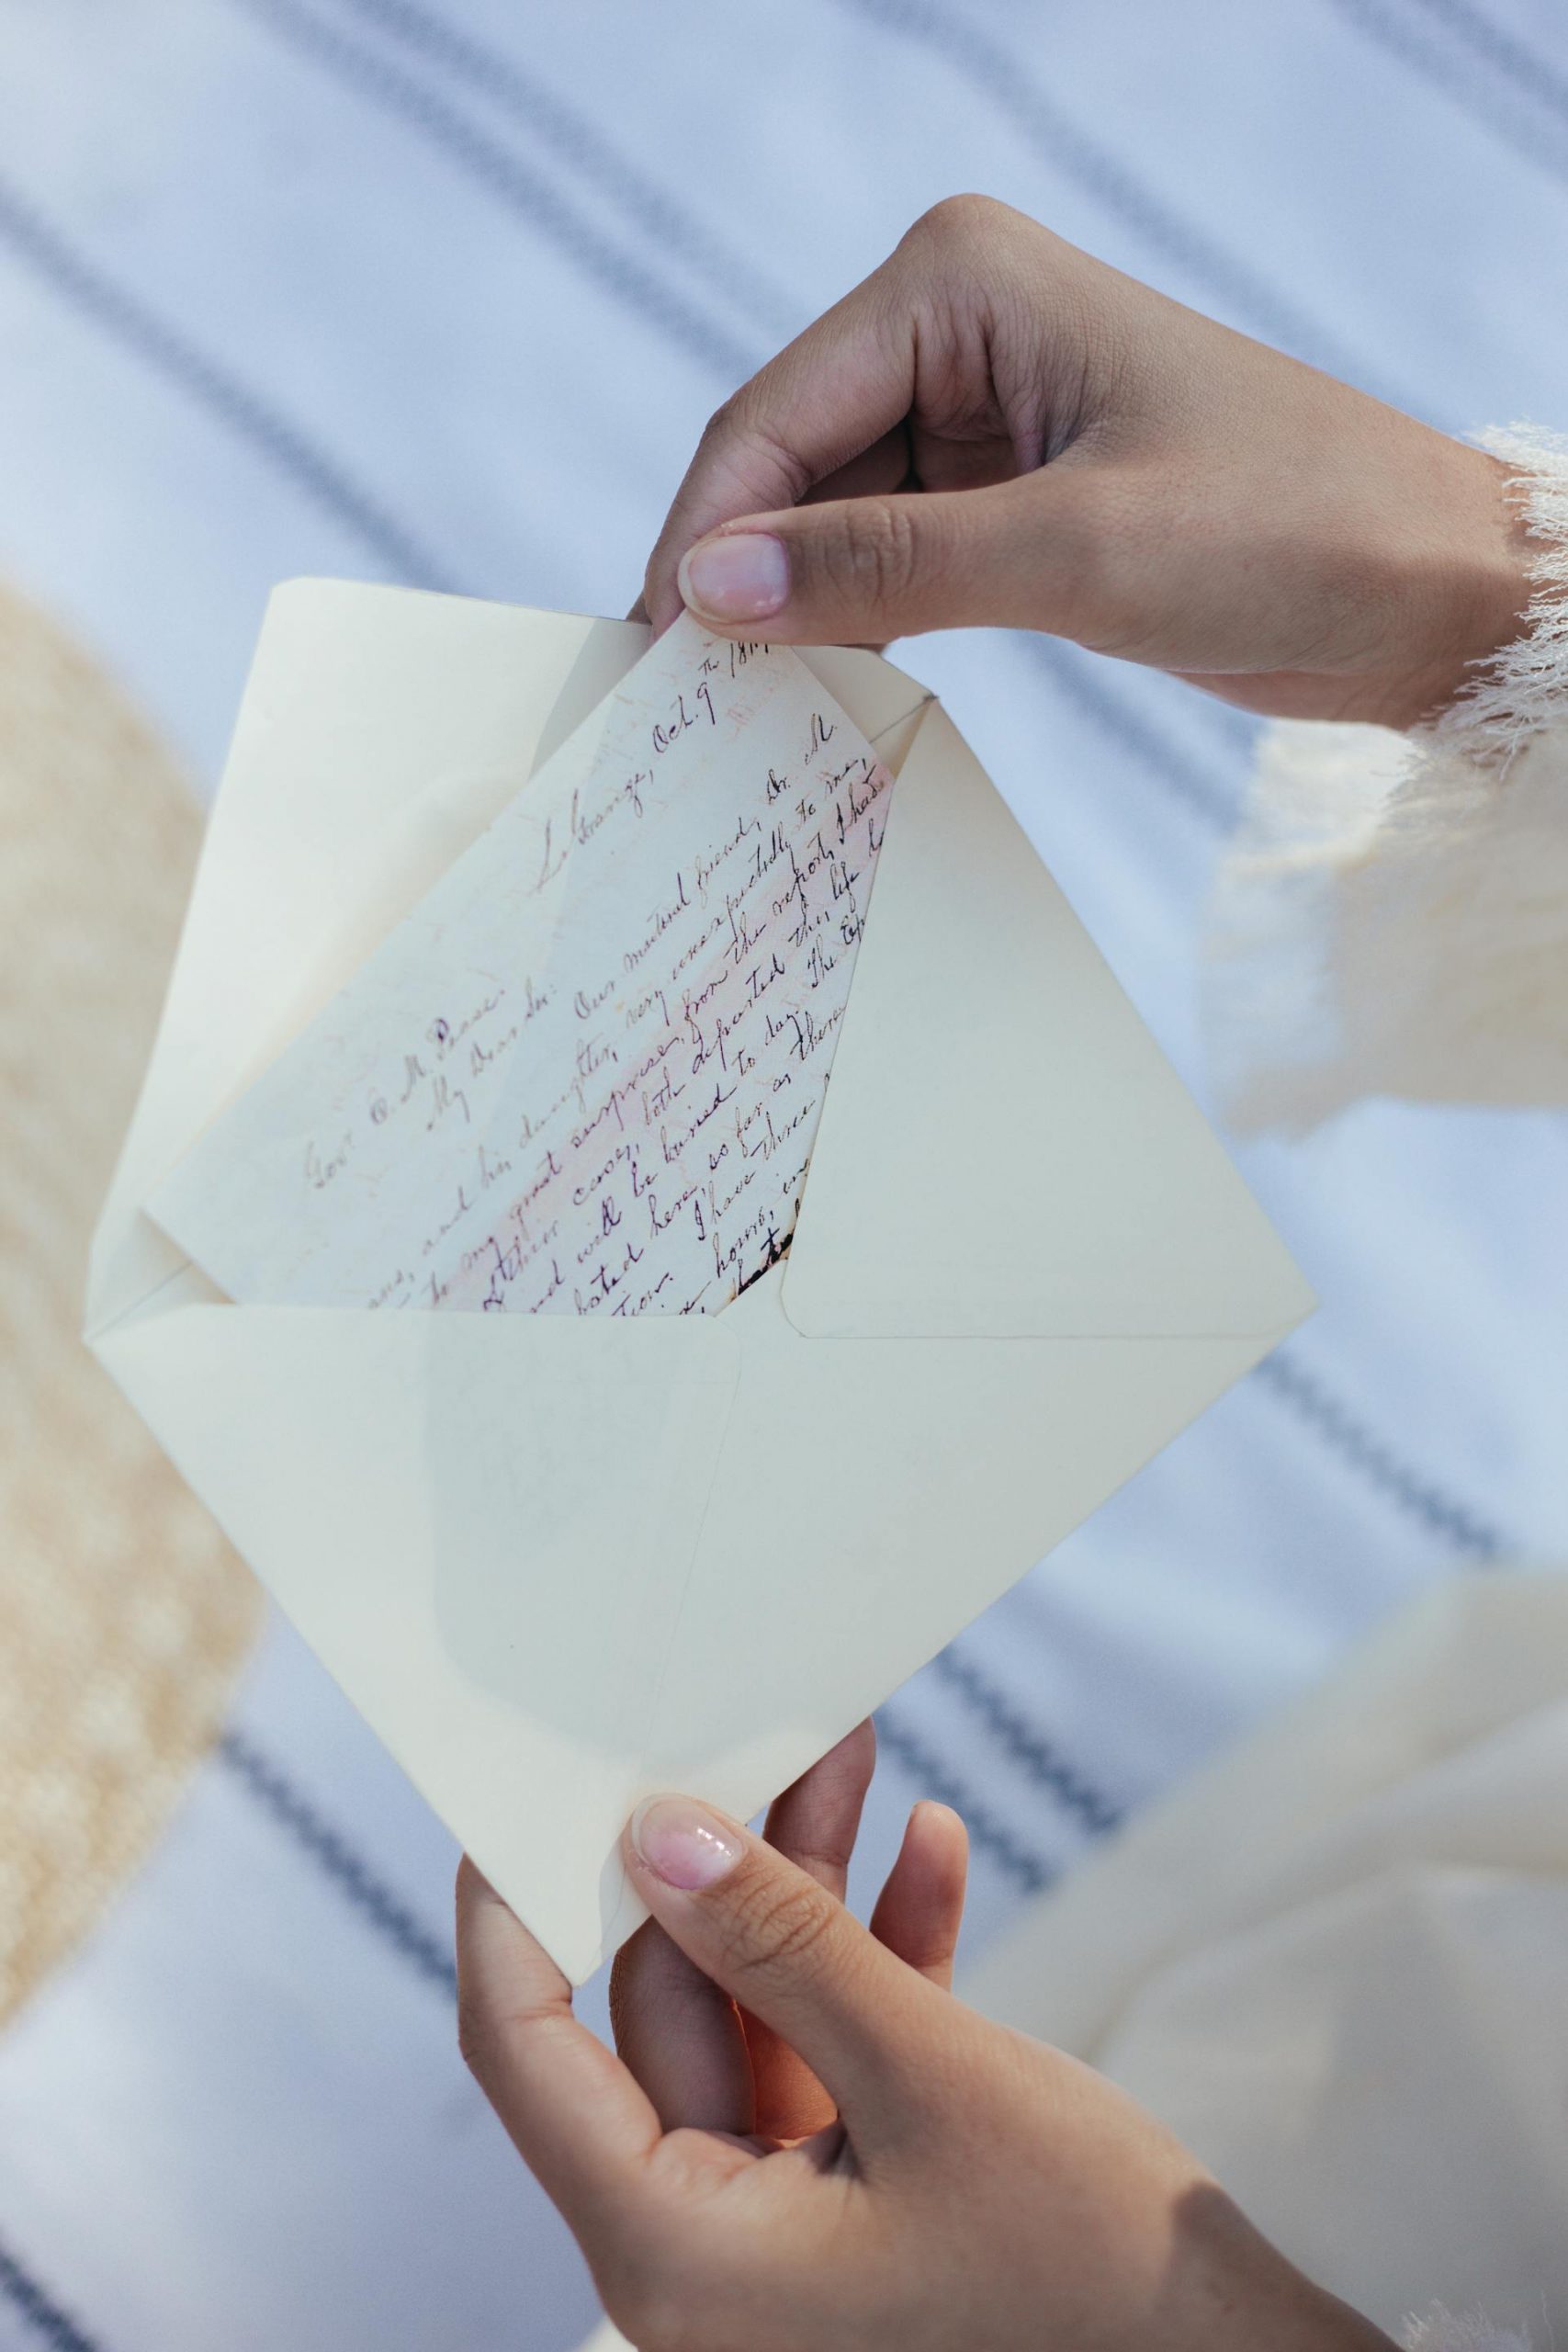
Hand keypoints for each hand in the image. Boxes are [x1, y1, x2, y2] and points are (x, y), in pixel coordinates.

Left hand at [456, 1727, 1388, 2349]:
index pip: (527, 2050)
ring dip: (811, 1894)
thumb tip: (655, 1835)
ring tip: (852, 1755)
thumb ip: (780, 1949)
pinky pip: (831, 2056)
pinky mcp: (858, 2199)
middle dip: (724, 1864)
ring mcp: (785, 2227)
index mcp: (676, 2254)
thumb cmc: (1086, 2267)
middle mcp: (707, 2250)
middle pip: (664, 2010)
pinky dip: (876, 1962)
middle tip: (762, 1734)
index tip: (524, 1783)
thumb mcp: (924, 2074)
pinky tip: (929, 1854)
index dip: (510, 1906)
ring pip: (755, 2014)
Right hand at [642, 194, 1528, 728]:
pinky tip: (821, 688)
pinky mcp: (1008, 493)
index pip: (776, 415)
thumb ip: (885, 568)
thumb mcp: (1075, 554)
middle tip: (682, 705)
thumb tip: (711, 589)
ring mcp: (979, 412)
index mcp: (961, 281)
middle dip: (737, 574)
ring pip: (826, 519)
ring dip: (791, 608)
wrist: (1427, 586)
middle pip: (786, 462)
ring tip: (738, 714)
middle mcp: (955, 327)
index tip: (658, 655)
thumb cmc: (1289, 530)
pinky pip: (886, 556)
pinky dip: (851, 620)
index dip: (704, 535)